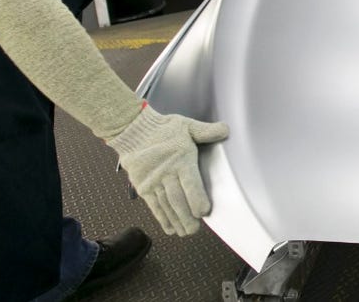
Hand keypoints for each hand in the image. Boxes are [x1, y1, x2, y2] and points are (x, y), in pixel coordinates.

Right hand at [106, 105, 228, 235]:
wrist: (133, 130)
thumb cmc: (163, 129)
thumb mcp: (187, 126)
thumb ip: (206, 131)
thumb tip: (226, 130)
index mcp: (181, 159)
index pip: (190, 183)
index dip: (196, 199)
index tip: (203, 212)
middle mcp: (167, 173)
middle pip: (177, 199)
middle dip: (187, 216)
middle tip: (194, 229)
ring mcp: (153, 182)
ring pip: (166, 204)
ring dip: (176, 220)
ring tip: (185, 232)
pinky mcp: (144, 187)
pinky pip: (154, 205)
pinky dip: (162, 218)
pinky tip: (170, 228)